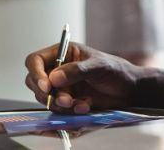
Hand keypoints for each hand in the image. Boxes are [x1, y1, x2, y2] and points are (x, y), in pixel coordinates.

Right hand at [23, 41, 149, 113]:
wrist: (128, 90)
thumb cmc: (116, 71)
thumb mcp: (98, 66)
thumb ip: (76, 70)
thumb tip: (54, 77)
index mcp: (62, 53)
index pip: (36, 61)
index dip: (36, 73)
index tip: (46, 86)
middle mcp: (58, 69)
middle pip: (34, 81)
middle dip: (47, 93)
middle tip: (64, 100)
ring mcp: (62, 86)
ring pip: (45, 97)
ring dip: (59, 104)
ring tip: (78, 104)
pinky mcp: (67, 100)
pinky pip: (58, 108)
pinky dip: (69, 110)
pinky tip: (84, 106)